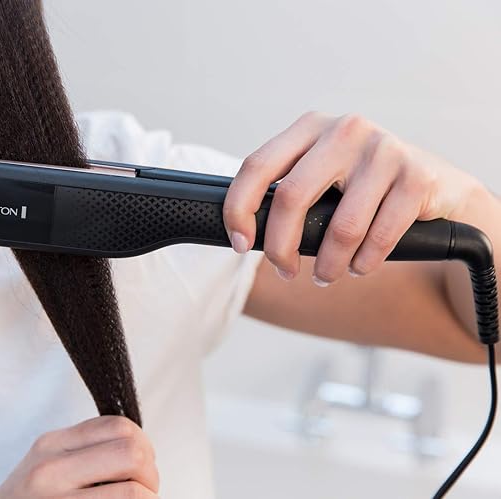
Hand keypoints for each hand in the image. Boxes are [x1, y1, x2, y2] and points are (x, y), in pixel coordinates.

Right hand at [0, 416, 158, 498]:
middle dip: (150, 473)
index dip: (143, 444)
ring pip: (134, 490)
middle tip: (146, 489)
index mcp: (50, 446)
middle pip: (132, 452)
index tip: (142, 463)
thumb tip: (137, 448)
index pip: (118, 426)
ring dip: (148, 498)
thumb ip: (82, 452)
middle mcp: (50, 470)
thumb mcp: (44, 468)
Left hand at [223, 111, 480, 284]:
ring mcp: (383, 150)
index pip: (257, 165)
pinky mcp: (416, 177)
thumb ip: (288, 190)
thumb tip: (244, 232)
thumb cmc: (364, 188)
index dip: (239, 209)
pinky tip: (359, 267)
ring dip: (327, 265)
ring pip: (340, 227)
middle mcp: (344, 130)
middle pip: (292, 197)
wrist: (438, 186)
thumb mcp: (323, 174)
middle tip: (285, 270)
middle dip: (281, 246)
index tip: (241, 243)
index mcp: (310, 127)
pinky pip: (378, 237)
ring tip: (325, 275)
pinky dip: (363, 263)